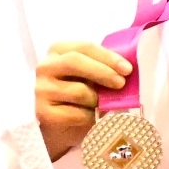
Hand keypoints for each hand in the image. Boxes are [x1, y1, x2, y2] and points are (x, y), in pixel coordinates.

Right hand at [35, 41, 130, 160]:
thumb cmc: (83, 90)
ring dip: (97, 99)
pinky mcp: (42, 112)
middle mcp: (45, 67)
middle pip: (74, 62)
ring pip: (78, 91)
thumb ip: (106, 66)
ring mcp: (41, 89)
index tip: (127, 69)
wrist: (65, 122)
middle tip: (121, 83)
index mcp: (59, 50)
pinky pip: (75, 113)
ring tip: (101, 103)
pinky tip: (91, 116)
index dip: (108, 57)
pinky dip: (90, 116)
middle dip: (103, 72)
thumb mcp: (93, 73)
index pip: (85, 47)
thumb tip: (127, 70)